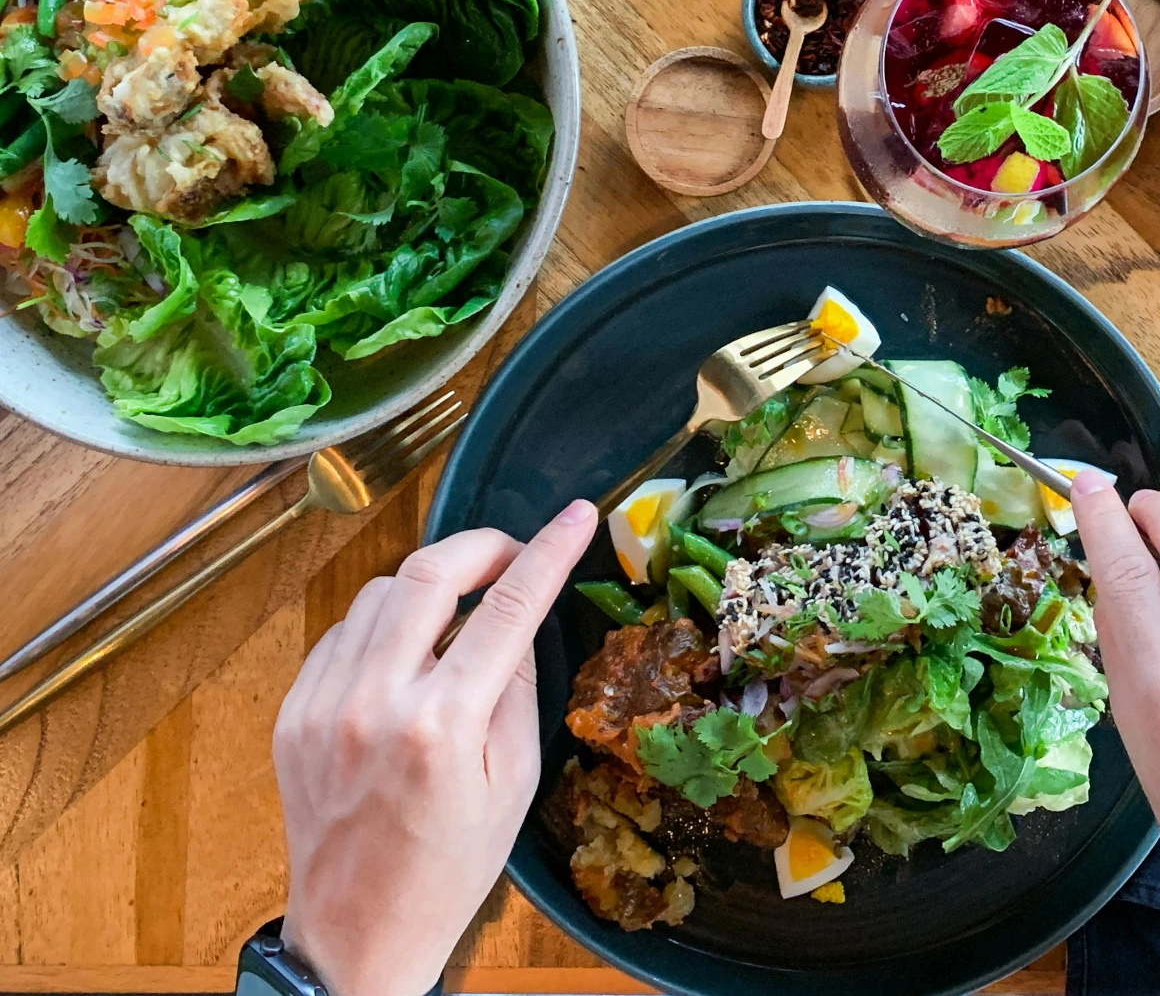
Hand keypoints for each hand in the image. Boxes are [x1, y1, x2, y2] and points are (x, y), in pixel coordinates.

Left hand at [272, 500, 596, 995]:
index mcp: (442, 726)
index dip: (549, 551)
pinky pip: (342, 633)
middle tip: (511, 552)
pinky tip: (407, 654)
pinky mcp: (293, 714)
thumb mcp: (515, 782)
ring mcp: (323, 706)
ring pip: (380, 592)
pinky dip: (382, 624)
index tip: (577, 517)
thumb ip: (516, 690)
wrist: (359, 933)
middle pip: (428, 573)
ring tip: (459, 614)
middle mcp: (375, 704)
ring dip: (429, 585)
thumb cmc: (450, 867)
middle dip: (480, 545)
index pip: (507, 608)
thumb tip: (516, 619)